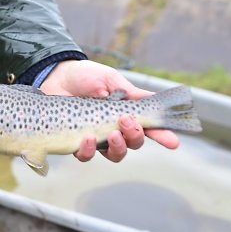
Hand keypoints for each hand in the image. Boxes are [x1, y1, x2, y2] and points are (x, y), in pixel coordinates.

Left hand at [40, 60, 178, 161]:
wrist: (57, 76)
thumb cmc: (86, 76)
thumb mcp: (111, 79)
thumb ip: (131, 93)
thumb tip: (154, 100)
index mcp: (126, 113)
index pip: (149, 127)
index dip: (162, 136)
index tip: (173, 142)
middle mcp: (114, 128)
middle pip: (134, 144)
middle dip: (135, 136)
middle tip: (126, 121)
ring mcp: (96, 137)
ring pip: (115, 155)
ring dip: (117, 147)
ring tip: (111, 134)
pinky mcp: (76, 142)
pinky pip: (86, 155)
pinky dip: (89, 150)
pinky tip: (87, 137)